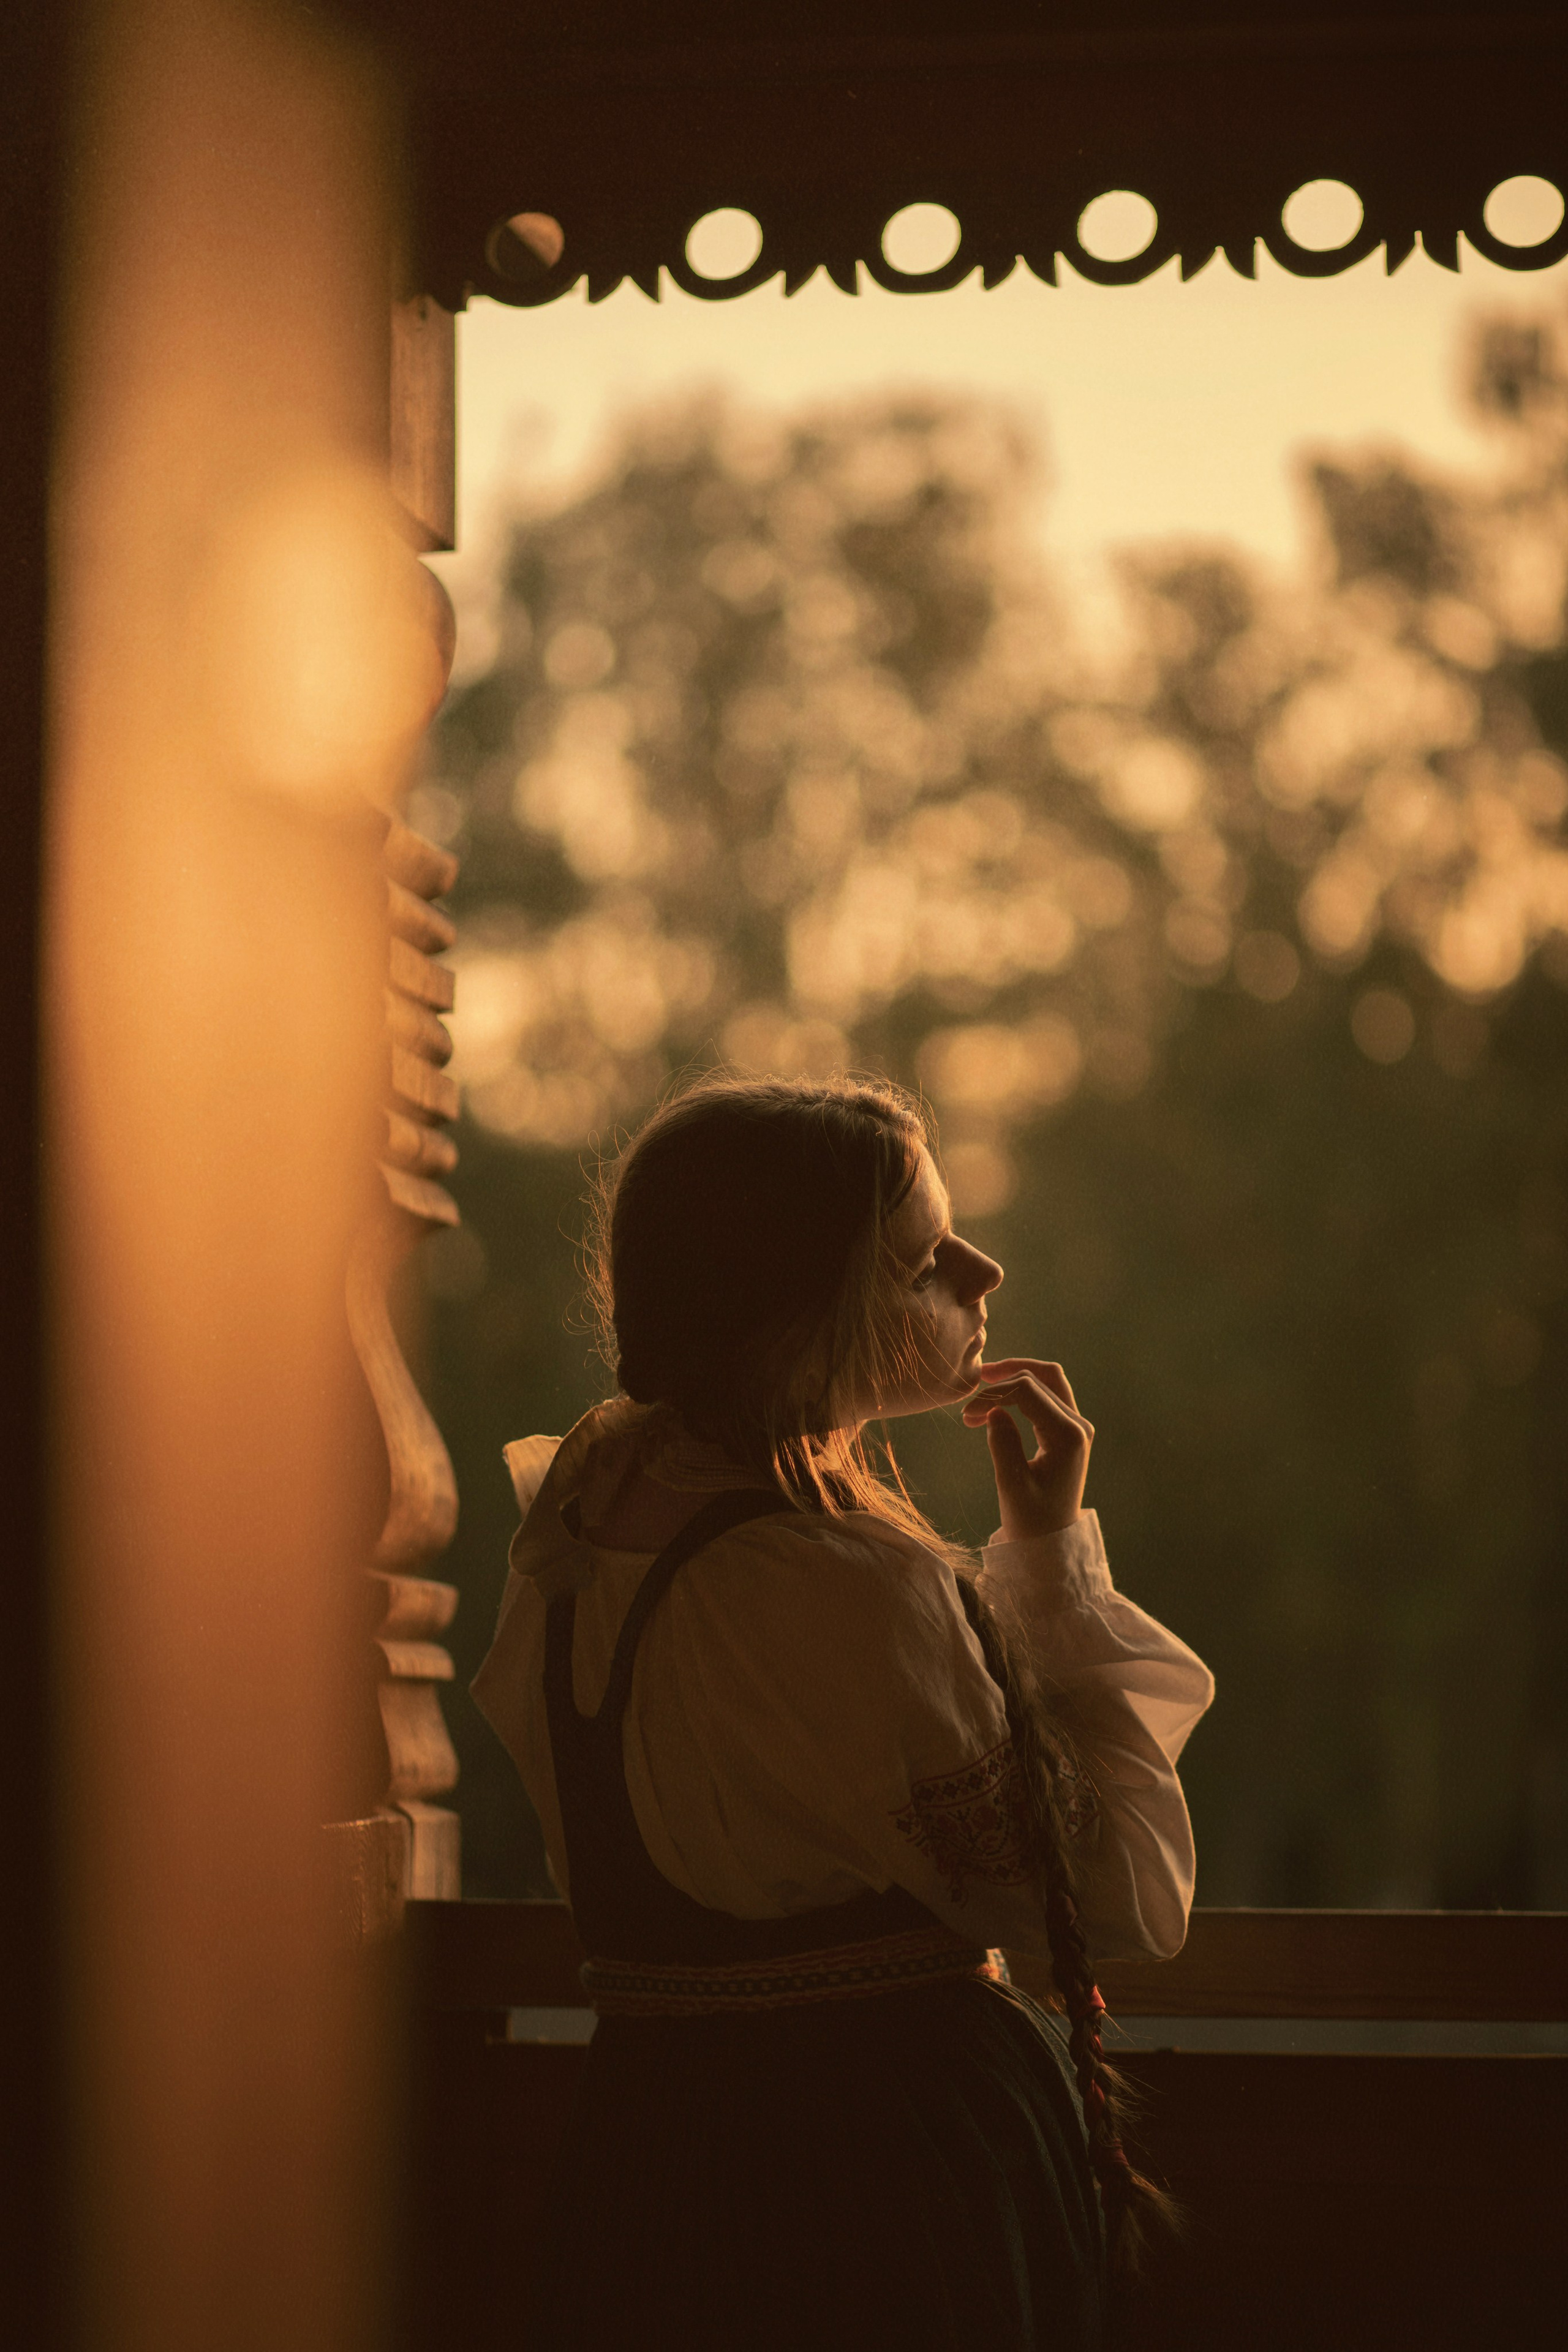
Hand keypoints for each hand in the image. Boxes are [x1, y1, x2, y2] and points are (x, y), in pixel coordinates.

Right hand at [961, 1358, 1092, 1540]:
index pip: (1026, 1391)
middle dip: (1002, 1381)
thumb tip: (993, 1409)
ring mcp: (1077, 1427)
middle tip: (971, 1394)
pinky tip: (998, 1402)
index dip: (992, 1394)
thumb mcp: (1011, 1485)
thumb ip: (1002, 1442)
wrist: (1053, 1545)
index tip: (966, 1416)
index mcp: (1068, 1436)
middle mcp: (1078, 1425)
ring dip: (1014, 1379)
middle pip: (1040, 1377)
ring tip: (983, 1385)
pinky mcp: (1069, 1432)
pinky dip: (1022, 1393)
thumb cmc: (1032, 1522)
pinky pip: (1047, 1397)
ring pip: (1047, 1381)